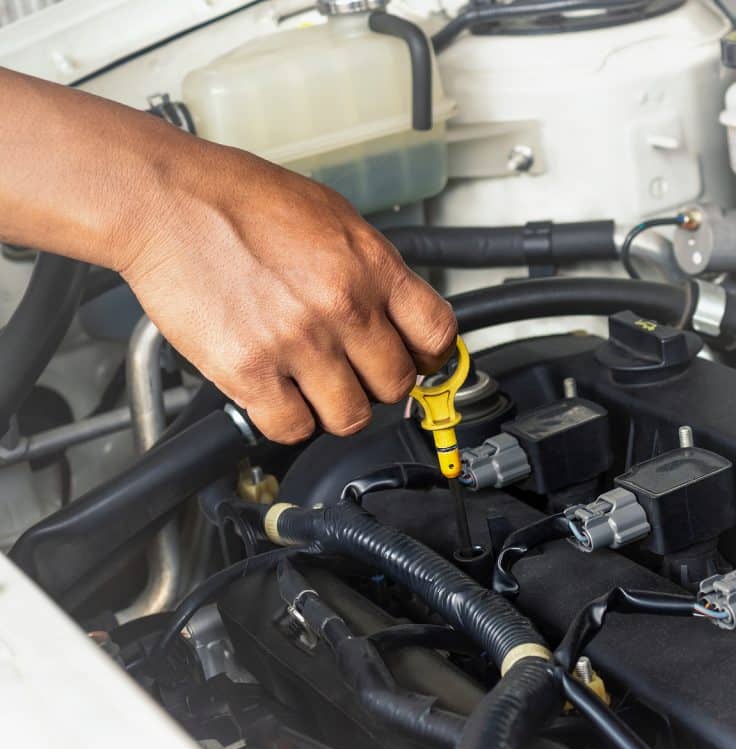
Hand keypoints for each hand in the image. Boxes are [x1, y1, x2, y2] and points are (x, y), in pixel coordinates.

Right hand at [116, 141, 455, 443]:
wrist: (166, 201)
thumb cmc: (239, 200)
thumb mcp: (331, 216)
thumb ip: (370, 269)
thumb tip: (396, 310)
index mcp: (370, 266)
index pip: (437, 334)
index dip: (430, 356)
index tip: (417, 360)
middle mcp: (342, 306)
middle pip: (397, 384)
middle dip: (379, 385)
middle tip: (356, 373)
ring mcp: (298, 342)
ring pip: (350, 416)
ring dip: (335, 409)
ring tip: (314, 387)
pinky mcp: (249, 370)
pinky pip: (292, 428)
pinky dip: (288, 420)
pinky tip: (278, 395)